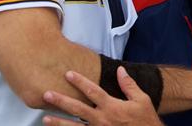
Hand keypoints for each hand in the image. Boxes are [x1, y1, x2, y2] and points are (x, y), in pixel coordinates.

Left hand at [42, 66, 162, 125]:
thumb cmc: (146, 121)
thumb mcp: (142, 100)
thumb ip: (129, 85)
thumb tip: (120, 70)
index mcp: (112, 106)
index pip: (92, 91)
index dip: (79, 81)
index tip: (68, 74)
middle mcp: (102, 119)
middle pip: (77, 108)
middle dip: (61, 101)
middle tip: (47, 94)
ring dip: (59, 122)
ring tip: (45, 118)